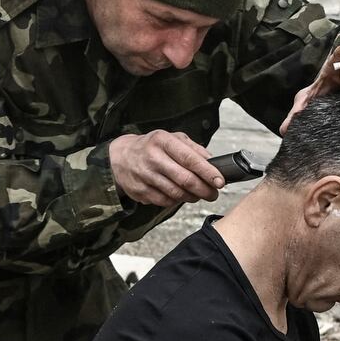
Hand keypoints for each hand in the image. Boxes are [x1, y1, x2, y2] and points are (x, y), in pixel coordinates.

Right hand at [108, 130, 223, 208]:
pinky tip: (180, 196)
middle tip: (213, 193)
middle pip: (184, 179)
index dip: (207, 172)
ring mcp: (145, 176)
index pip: (190, 158)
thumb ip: (192, 148)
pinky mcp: (140, 191)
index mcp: (162, 141)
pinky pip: (165, 201)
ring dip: (192, 197)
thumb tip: (212, 161)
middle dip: (204, 189)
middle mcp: (152, 158)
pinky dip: (176, 201)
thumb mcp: (170, 138)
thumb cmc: (150, 147)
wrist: (119, 157)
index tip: (220, 181)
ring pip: (176, 193)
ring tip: (198, 195)